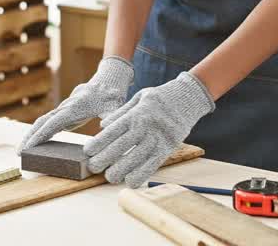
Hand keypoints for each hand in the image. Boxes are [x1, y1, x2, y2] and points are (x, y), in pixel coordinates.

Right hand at [17, 57, 133, 151]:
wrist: (106, 83)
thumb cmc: (110, 96)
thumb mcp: (114, 106)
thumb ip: (111, 116)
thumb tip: (106, 126)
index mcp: (73, 108)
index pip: (52, 123)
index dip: (40, 135)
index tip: (29, 147)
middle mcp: (64, 109)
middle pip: (41, 123)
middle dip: (29, 137)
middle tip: (19, 153)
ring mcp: (62, 111)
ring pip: (42, 123)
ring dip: (31, 136)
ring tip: (21, 152)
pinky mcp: (64, 115)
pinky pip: (47, 124)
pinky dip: (39, 134)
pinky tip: (34, 145)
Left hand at [85, 71, 214, 187]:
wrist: (190, 97)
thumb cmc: (161, 97)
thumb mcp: (140, 97)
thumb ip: (121, 112)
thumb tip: (103, 125)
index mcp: (137, 113)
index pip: (114, 130)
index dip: (99, 142)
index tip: (88, 151)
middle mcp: (146, 126)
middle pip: (122, 146)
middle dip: (105, 158)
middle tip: (93, 167)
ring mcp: (158, 137)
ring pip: (137, 158)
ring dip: (121, 170)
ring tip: (109, 177)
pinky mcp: (169, 147)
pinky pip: (154, 164)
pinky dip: (141, 174)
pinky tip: (130, 181)